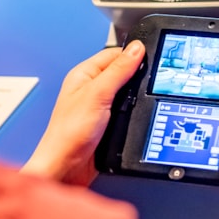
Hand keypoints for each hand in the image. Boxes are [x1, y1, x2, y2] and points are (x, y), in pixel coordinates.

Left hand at [22, 41, 144, 185]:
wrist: (66, 168)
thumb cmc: (68, 133)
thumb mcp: (97, 95)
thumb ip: (118, 71)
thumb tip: (136, 50)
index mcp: (83, 74)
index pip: (113, 54)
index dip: (133, 55)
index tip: (152, 58)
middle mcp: (90, 89)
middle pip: (122, 73)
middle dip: (137, 78)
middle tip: (151, 81)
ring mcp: (99, 107)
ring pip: (126, 93)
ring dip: (135, 98)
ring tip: (141, 101)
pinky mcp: (107, 124)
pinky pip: (126, 112)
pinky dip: (134, 113)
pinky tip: (137, 116)